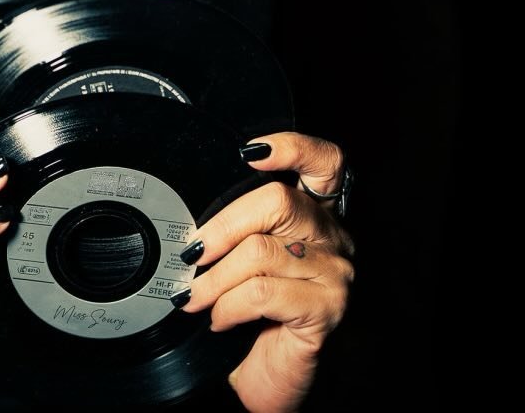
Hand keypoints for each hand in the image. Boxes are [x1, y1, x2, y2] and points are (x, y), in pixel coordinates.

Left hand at [173, 132, 354, 412]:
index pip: (323, 161)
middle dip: (222, 225)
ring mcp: (334, 272)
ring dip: (214, 278)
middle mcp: (334, 236)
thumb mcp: (244, 259)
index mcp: (316, 213)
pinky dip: (228, 304)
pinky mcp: (325, 309)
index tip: (248, 151)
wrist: (264, 377)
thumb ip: (238, 225)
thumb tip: (189, 214)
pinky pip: (263, 291)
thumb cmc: (249, 312)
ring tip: (194, 297)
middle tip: (192, 253)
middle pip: (278, 200)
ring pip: (260, 250)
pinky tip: (219, 318)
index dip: (292, 147)